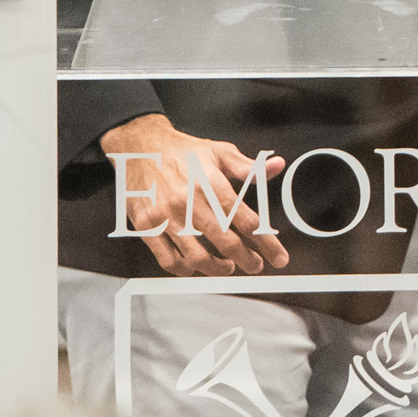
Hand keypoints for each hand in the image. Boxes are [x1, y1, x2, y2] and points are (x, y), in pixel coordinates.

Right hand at [101, 114, 289, 275]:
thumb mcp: (219, 151)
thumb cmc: (182, 151)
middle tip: (256, 265)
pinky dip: (186, 270)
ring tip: (229, 267)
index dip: (266, 244)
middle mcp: (189, 202)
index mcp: (211, 183)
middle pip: (226, 242)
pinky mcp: (146, 226)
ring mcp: (166, 216)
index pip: (246, 221)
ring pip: (197, 257)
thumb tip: (277, 166)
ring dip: (218, 269)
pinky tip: (196, 267)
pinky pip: (168, 259)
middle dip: (247, 260)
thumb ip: (248, 166)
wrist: (139, 146)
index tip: (278, 256)